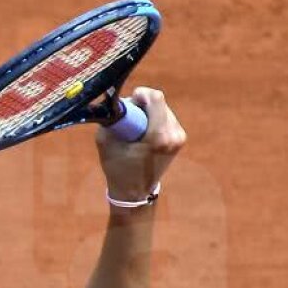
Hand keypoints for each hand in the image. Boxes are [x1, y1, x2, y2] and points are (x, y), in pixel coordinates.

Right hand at [96, 87, 187, 201]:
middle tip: (129, 116)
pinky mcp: (180, 139)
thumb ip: (112, 117)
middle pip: (160, 103)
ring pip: (164, 109)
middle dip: (143, 104)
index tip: (130, 100)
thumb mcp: (106, 141)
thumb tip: (117, 100)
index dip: (141, 94)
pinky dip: (154, 119)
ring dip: (149, 112)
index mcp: (158, 136)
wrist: (134, 192)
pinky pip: (166, 118)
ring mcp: (180, 137)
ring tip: (136, 127)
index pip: (156, 98)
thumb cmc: (117, 168)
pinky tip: (144, 132)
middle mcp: (173, 135)